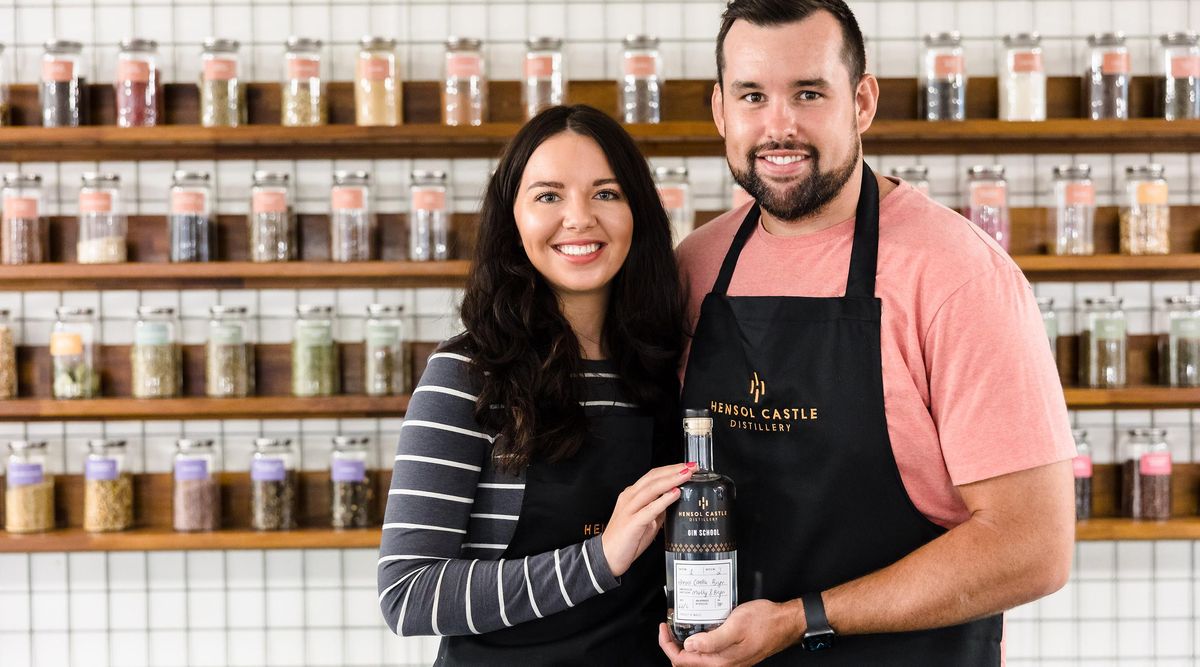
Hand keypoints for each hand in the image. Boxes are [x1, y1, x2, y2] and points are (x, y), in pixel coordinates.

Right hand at [601, 462, 694, 576]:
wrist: (607, 558)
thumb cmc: (626, 541)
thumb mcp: (646, 522)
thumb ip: (657, 511)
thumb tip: (672, 502)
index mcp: (632, 496)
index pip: (653, 476)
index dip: (671, 469)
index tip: (688, 467)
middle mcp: (629, 498)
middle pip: (653, 477)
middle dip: (674, 470)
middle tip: (693, 466)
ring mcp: (629, 509)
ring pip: (652, 488)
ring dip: (672, 480)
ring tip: (687, 475)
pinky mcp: (632, 523)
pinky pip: (649, 509)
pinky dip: (663, 500)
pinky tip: (675, 493)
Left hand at [657, 599, 804, 666]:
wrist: (786, 623)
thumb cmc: (764, 622)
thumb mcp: (736, 626)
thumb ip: (711, 640)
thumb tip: (688, 647)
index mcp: (720, 661)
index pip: (682, 660)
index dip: (668, 645)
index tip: (664, 627)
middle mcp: (723, 664)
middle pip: (687, 661)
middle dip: (674, 645)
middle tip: (669, 626)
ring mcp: (728, 660)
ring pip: (698, 657)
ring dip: (686, 643)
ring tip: (681, 625)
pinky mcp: (732, 653)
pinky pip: (709, 652)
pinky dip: (699, 641)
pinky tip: (699, 627)